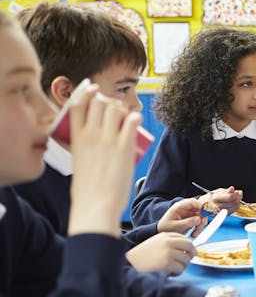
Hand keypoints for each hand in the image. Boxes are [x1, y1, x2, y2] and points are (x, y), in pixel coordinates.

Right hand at [68, 87, 139, 236]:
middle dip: (109, 100)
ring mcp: (108, 140)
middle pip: (99, 102)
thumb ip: (83, 149)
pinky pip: (132, 121)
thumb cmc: (87, 190)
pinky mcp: (124, 147)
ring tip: (126, 116)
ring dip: (122, 107)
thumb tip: (90, 145)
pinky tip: (136, 120)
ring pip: (115, 108)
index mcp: (76, 139)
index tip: (93, 91)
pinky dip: (135, 116)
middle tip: (116, 109)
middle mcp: (91, 135)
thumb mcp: (78, 162)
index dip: (86, 93)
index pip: (77, 105)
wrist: (97, 206)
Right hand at [125, 232, 194, 275]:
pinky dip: (177, 273)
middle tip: (187, 261)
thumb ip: (170, 243)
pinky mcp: (167, 263)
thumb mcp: (156, 243)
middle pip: (190, 246)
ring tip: (174, 269)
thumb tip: (188, 250)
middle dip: (191, 254)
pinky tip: (170, 273)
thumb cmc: (143, 255)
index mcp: (165, 235)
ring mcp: (168, 252)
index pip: (185, 238)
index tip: (189, 252)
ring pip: (186, 259)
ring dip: (183, 266)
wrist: (129, 263)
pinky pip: (181, 269)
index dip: (189, 247)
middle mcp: (168, 241)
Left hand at [158, 197, 205, 234]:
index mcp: (179, 206)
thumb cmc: (166, 227)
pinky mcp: (190, 217)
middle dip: (202, 216)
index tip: (204, 214)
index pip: (192, 202)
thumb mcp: (176, 226)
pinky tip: (194, 232)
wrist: (162, 231)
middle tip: (203, 224)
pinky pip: (198, 220)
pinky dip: (198, 226)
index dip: (200, 206)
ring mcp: (188, 212)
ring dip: (200, 224)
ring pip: (200, 215)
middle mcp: (184, 208)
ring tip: (195, 233)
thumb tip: (199, 219)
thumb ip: (188, 222)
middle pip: (199, 208)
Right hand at [199, 186, 241, 213]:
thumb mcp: (218, 191)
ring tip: (235, 198)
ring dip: (238, 202)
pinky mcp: (223, 216)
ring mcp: (220, 212)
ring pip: (235, 207)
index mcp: (215, 199)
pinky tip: (233, 203)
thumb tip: (232, 188)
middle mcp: (218, 207)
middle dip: (238, 198)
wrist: (204, 206)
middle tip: (238, 194)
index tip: (237, 192)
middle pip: (234, 203)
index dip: (236, 194)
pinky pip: (233, 211)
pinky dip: (235, 206)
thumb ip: (226, 191)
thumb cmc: (211, 197)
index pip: (230, 197)